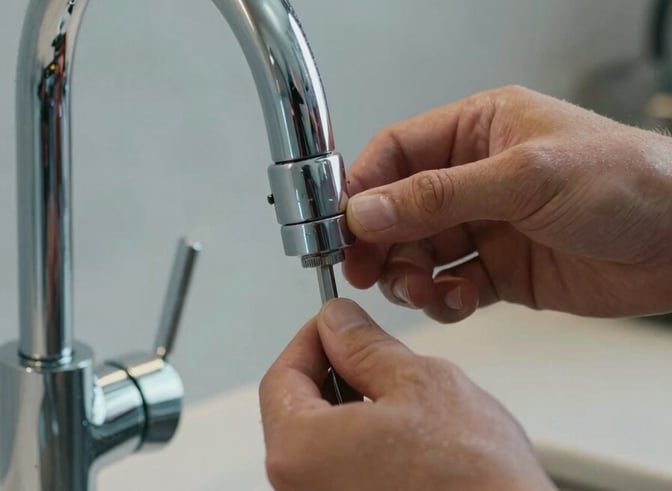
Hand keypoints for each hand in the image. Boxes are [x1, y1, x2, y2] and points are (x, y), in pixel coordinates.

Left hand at [259, 299, 554, 490]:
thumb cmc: (472, 480)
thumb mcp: (418, 383)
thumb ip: (365, 346)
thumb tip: (339, 323)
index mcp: (299, 451)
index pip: (282, 376)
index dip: (312, 339)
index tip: (337, 324)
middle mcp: (300, 488)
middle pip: (297, 410)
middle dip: (334, 372)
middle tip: (371, 352)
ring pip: (322, 440)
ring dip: (352, 407)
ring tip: (400, 397)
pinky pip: (342, 469)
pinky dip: (363, 443)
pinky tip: (404, 437)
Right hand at [343, 85, 671, 321]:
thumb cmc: (624, 183)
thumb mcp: (523, 178)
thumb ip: (438, 196)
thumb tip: (367, 209)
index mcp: (478, 131)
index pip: (397, 153)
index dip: (363, 188)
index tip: (340, 225)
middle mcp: (476, 177)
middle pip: (400, 209)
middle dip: (379, 242)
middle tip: (364, 269)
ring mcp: (487, 225)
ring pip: (419, 253)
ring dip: (409, 276)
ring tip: (421, 290)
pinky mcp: (501, 269)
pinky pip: (451, 286)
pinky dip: (445, 299)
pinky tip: (458, 301)